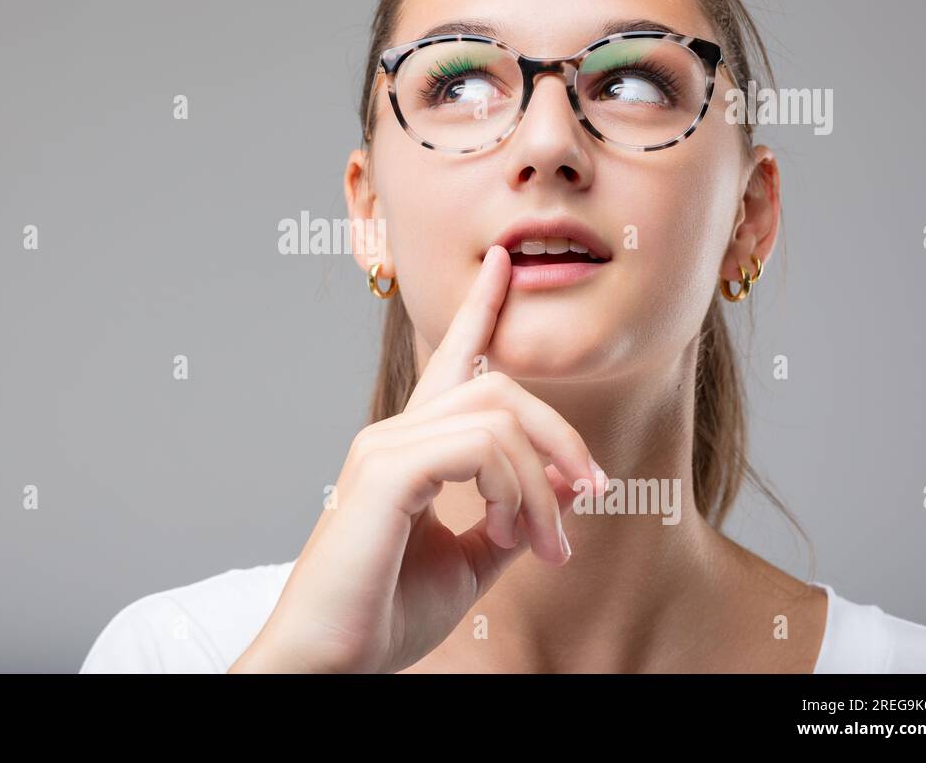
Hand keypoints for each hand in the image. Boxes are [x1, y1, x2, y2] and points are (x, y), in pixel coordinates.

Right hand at [229, 245, 606, 673]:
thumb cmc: (385, 615)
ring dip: (542, 483)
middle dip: (561, 434)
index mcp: (411, 448)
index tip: (503, 262)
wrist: (333, 664)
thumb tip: (563, 488)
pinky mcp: (387, 471)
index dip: (480, 308)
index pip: (451, 361)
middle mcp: (394, 433)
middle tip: (592, 494)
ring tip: (546, 542)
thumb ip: (511, 518)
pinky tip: (512, 530)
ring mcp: (386, 446)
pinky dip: (515, 489)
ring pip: (498, 416)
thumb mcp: (470, 563)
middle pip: (499, 385)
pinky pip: (480, 448)